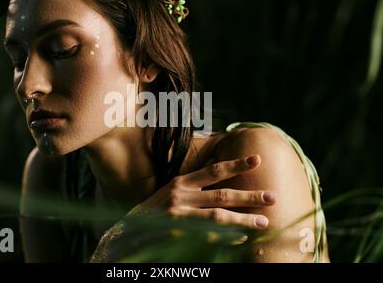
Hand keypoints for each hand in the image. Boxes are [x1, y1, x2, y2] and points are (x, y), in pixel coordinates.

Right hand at [90, 155, 276, 261]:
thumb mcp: (173, 190)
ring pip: (217, 216)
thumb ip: (195, 184)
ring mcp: (178, 215)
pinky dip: (225, 238)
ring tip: (263, 222)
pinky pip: (206, 236)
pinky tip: (240, 241)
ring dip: (243, 219)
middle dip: (249, 195)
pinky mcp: (176, 232)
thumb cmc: (155, 209)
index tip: (257, 159)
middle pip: (222, 194)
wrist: (127, 229)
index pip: (213, 170)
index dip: (236, 164)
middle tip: (272, 197)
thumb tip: (220, 172)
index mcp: (182, 181)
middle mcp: (181, 195)